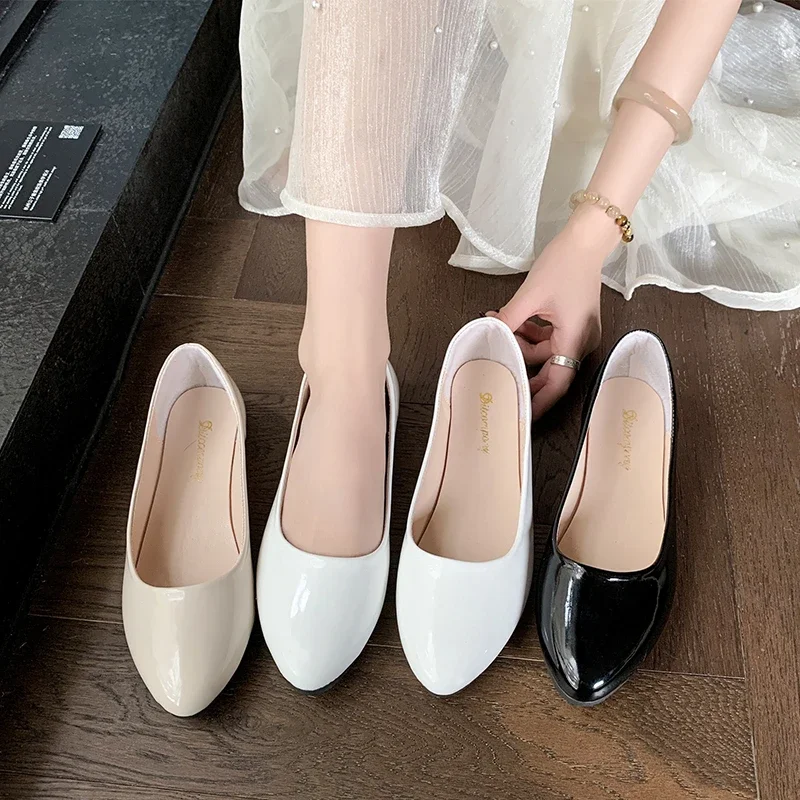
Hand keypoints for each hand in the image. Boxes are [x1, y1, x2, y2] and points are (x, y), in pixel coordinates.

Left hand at [489, 213, 610, 419]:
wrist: (586, 238)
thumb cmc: (565, 264)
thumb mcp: (530, 295)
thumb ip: (508, 320)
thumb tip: (487, 335)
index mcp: (576, 339)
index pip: (558, 382)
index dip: (540, 401)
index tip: (522, 413)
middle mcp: (581, 340)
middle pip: (549, 369)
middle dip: (521, 367)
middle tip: (495, 370)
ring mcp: (577, 330)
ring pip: (543, 350)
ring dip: (519, 343)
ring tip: (494, 326)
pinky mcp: (571, 321)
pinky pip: (547, 337)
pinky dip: (527, 331)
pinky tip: (506, 319)